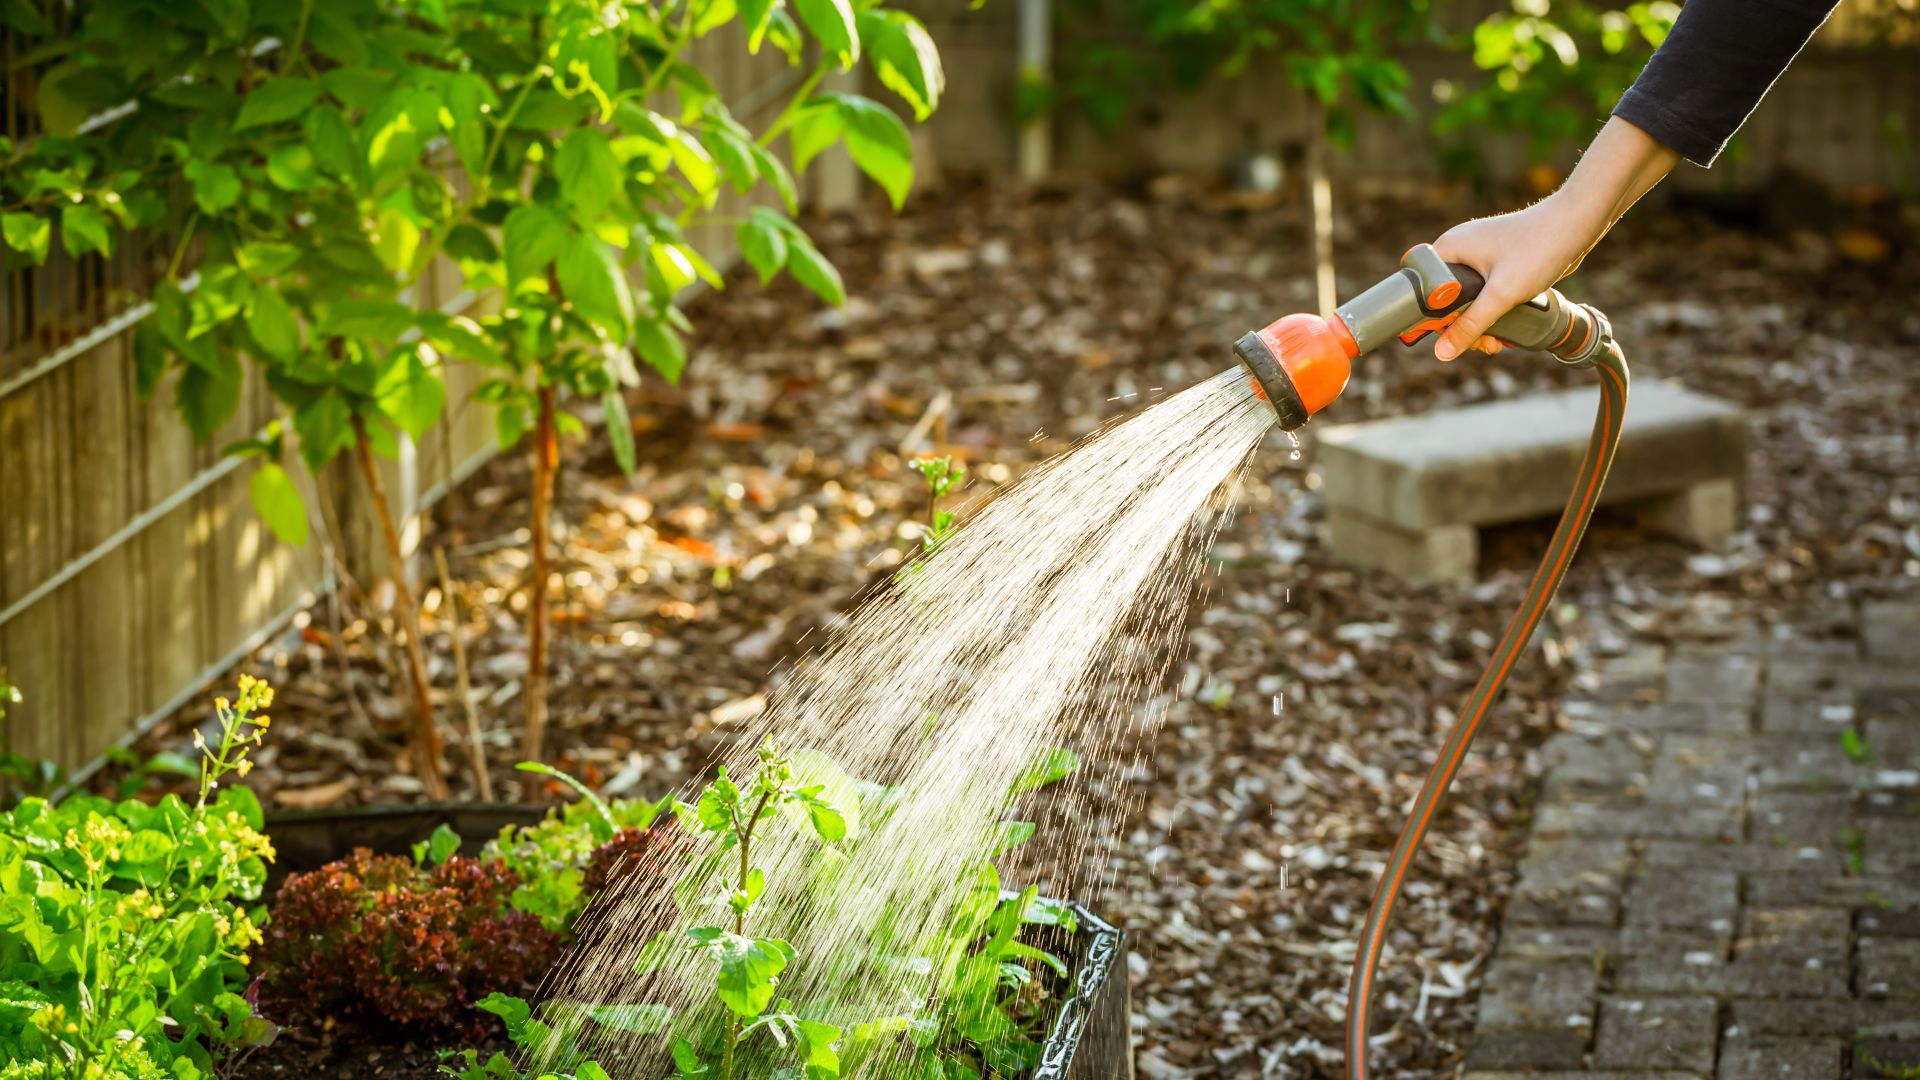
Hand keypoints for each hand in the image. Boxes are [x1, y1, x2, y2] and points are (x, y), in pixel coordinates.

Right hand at [1429, 194, 1603, 359]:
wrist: (1576, 224)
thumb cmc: (1538, 249)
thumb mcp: (1501, 295)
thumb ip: (1470, 325)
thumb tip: (1442, 353)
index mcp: (1448, 249)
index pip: (1422, 292)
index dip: (1434, 320)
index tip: (1454, 338)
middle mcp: (1459, 250)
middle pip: (1444, 301)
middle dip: (1463, 327)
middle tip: (1484, 345)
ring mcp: (1479, 255)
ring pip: (1467, 300)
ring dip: (1480, 323)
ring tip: (1498, 341)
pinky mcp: (1497, 262)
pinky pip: (1485, 293)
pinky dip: (1493, 311)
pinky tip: (1507, 327)